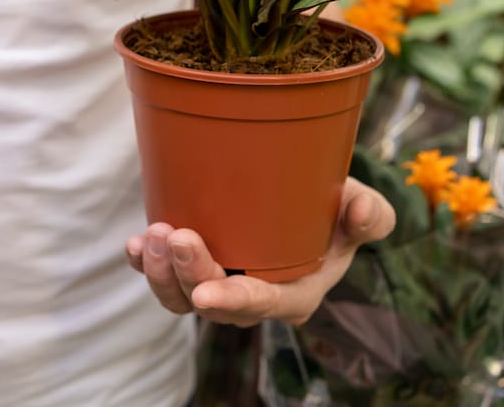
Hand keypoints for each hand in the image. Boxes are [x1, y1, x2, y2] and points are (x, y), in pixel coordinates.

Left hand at [124, 177, 394, 325]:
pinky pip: (161, 276)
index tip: (206, 294)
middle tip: (176, 236)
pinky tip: (133, 245)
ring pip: (180, 297)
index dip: (234, 302)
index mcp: (294, 291)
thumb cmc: (333, 208)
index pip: (263, 304)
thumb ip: (370, 212)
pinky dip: (142, 265)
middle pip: (213, 303)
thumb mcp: (360, 207)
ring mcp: (217, 283)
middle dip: (188, 276)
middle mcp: (251, 297)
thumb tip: (362, 214)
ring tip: (152, 234)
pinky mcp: (191, 266)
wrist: (303, 199)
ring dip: (160, 272)